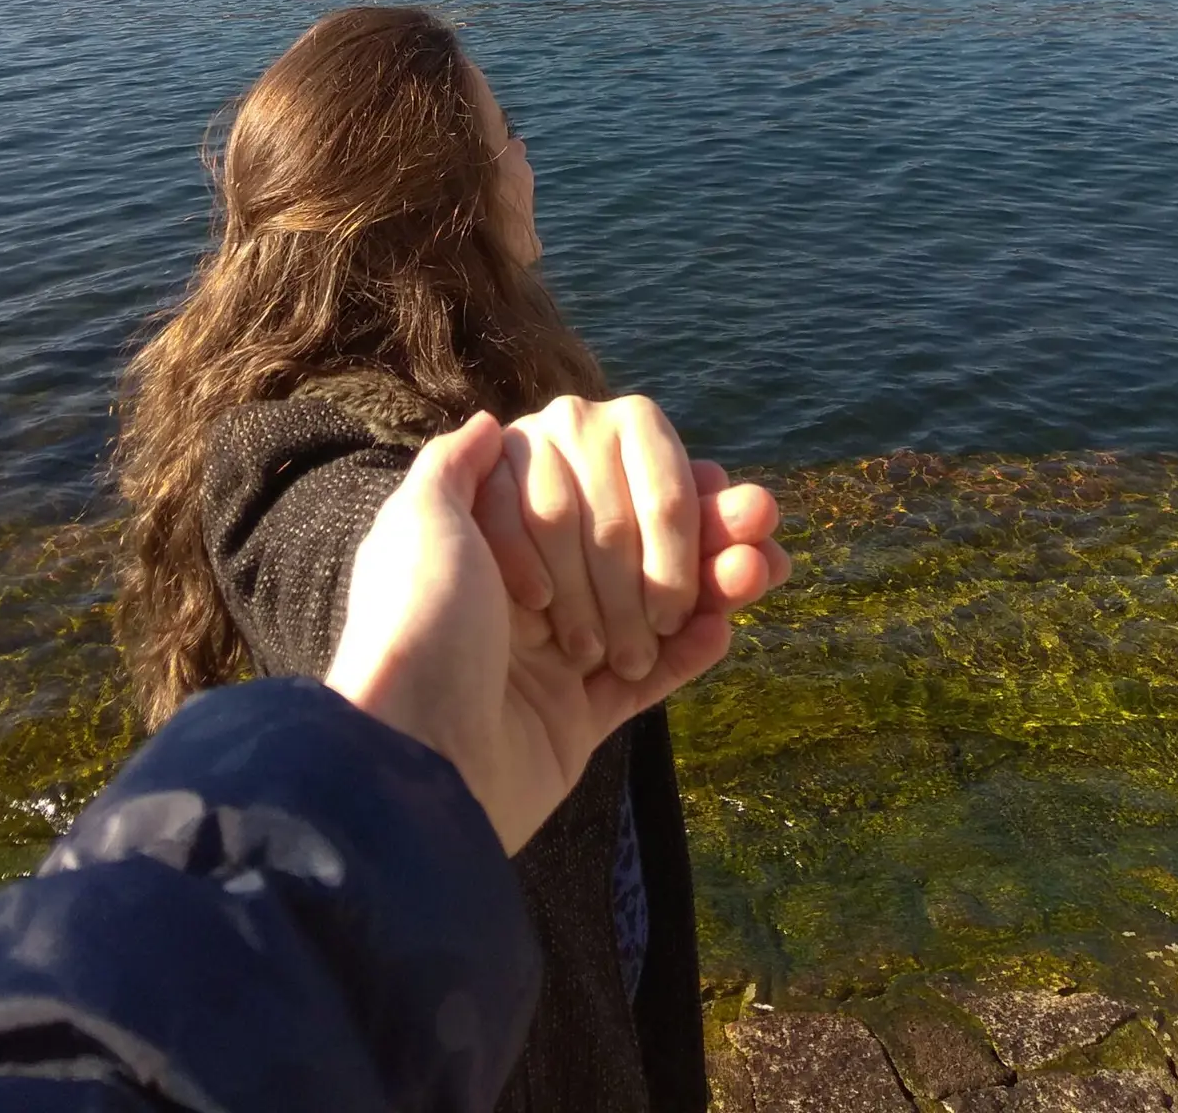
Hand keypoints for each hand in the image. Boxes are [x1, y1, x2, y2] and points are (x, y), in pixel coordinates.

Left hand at [325, 413, 750, 853]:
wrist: (412, 756)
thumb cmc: (417, 626)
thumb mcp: (418, 525)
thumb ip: (457, 468)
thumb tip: (489, 422)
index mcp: (495, 540)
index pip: (595, 491)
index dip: (657, 487)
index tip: (713, 479)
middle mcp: (527, 590)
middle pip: (633, 545)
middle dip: (700, 531)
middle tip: (761, 517)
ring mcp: (556, 656)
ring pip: (652, 607)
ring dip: (713, 583)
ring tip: (765, 567)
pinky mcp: (578, 720)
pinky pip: (650, 680)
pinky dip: (692, 651)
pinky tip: (727, 624)